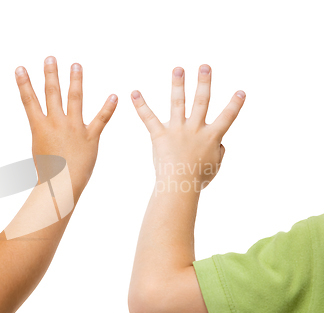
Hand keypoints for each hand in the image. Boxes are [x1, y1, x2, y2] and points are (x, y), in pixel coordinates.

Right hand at [15, 56, 117, 198]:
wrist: (62, 185)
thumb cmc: (48, 171)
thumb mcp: (39, 148)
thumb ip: (44, 131)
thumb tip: (44, 123)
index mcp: (40, 127)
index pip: (29, 101)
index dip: (24, 84)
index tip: (20, 68)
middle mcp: (56, 124)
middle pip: (52, 94)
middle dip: (51, 74)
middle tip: (50, 58)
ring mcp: (74, 129)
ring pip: (75, 99)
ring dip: (75, 81)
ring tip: (76, 65)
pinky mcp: (90, 137)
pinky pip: (101, 119)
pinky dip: (108, 107)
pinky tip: (114, 95)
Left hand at [131, 65, 244, 189]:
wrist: (179, 185)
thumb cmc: (197, 178)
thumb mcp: (215, 165)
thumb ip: (219, 151)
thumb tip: (219, 143)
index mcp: (211, 136)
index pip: (227, 117)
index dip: (234, 105)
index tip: (240, 91)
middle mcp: (195, 129)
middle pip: (202, 101)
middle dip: (204, 82)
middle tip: (204, 66)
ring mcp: (177, 130)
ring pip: (178, 102)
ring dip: (178, 84)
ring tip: (178, 69)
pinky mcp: (159, 135)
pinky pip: (148, 117)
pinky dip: (140, 105)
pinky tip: (134, 92)